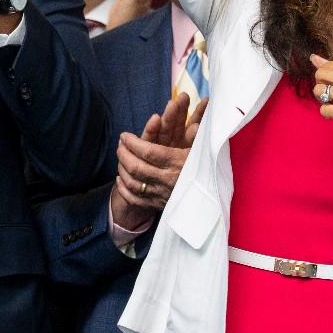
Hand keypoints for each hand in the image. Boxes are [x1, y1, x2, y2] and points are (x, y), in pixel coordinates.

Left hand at [109, 92, 205, 230]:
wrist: (213, 203)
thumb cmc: (209, 171)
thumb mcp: (204, 151)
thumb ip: (196, 138)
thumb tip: (195, 125)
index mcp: (178, 163)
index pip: (148, 151)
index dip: (133, 142)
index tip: (124, 135)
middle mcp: (168, 180)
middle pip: (137, 167)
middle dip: (124, 154)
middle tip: (119, 144)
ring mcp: (162, 195)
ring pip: (133, 183)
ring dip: (123, 168)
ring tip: (119, 157)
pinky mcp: (159, 206)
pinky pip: (136, 200)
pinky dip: (124, 189)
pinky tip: (121, 179)